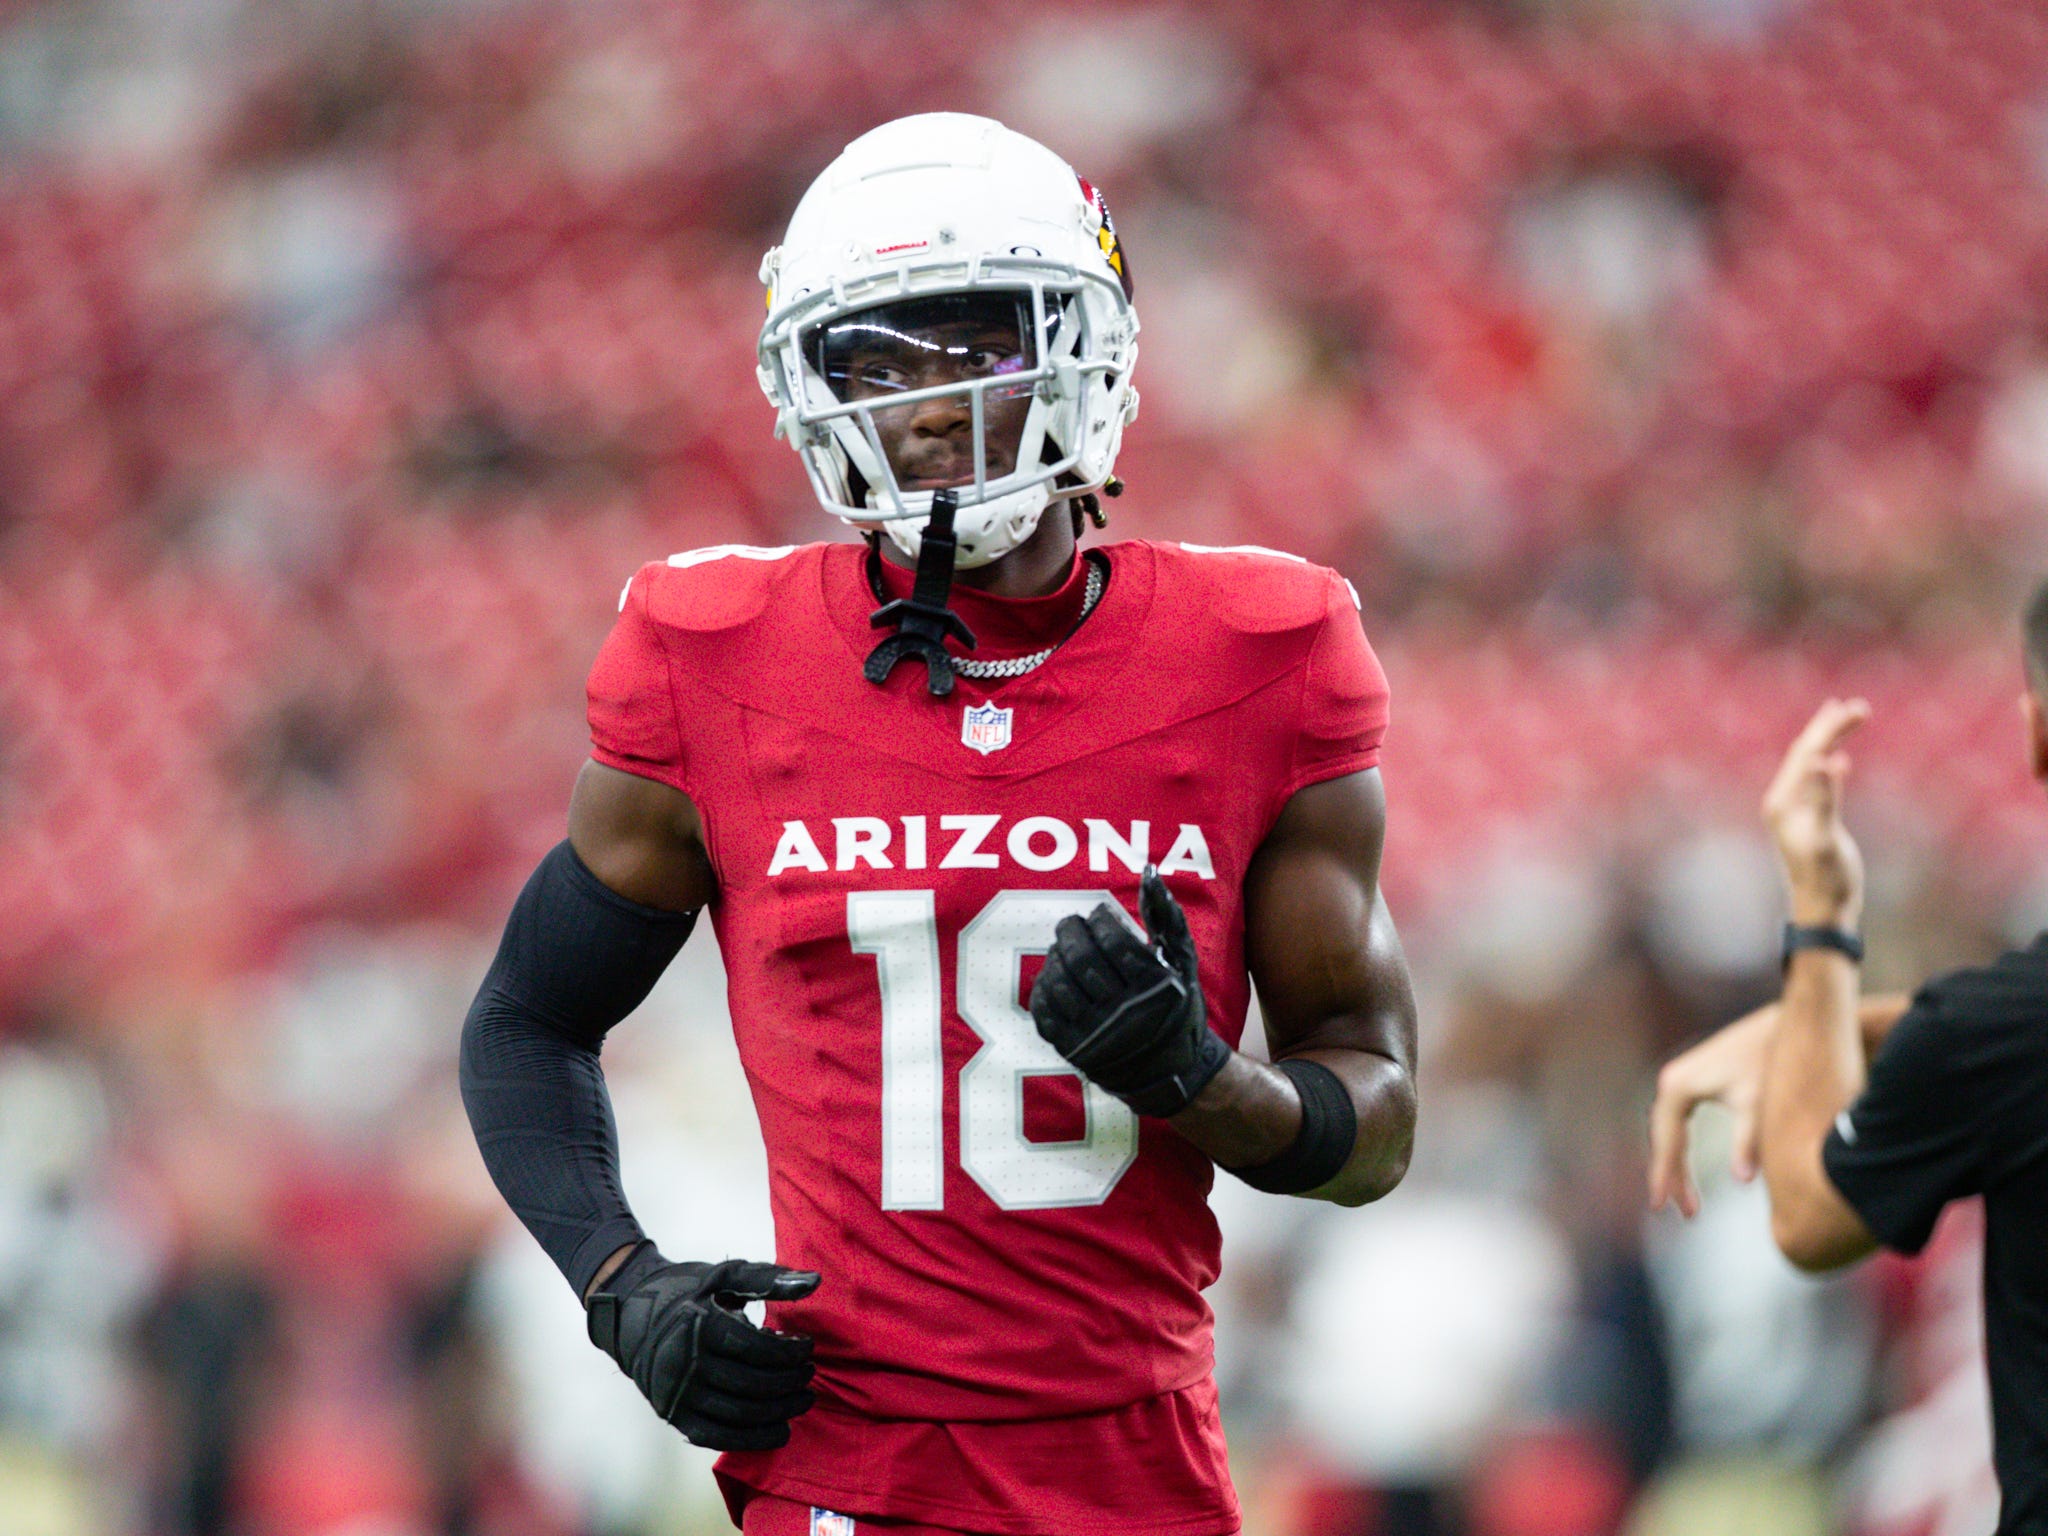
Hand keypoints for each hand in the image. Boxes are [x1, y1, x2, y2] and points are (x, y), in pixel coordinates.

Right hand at [586, 1244, 819, 1450]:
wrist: (629, 1313)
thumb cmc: (687, 1290)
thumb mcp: (724, 1276)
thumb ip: (769, 1279)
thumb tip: (815, 1282)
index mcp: (699, 1326)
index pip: (757, 1349)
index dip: (790, 1352)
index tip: (808, 1347)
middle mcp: (685, 1364)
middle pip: (751, 1385)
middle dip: (790, 1383)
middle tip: (810, 1375)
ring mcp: (677, 1394)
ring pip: (738, 1414)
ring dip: (779, 1413)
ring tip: (802, 1401)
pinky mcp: (673, 1414)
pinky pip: (717, 1437)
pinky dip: (752, 1439)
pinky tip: (779, 1431)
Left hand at [1029, 866, 1232, 1117]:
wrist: (1171, 1072)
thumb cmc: (1178, 1008)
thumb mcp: (1183, 963)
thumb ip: (1167, 917)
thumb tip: (1149, 874)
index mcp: (1154, 988)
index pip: (1113, 941)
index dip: (1099, 920)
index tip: (1099, 914)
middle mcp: (1125, 1013)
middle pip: (1081, 960)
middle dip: (1070, 933)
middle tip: (1071, 925)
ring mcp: (1097, 1036)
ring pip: (1059, 984)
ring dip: (1055, 958)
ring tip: (1062, 949)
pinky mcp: (1074, 1052)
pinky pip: (1044, 1013)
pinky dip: (1043, 989)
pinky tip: (1054, 977)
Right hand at [1648, 1003, 1777, 1217]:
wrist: (1781, 1025)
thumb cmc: (1769, 1062)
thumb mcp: (1758, 1106)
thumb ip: (1748, 1143)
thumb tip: (1743, 1179)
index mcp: (1678, 1089)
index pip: (1667, 1143)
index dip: (1665, 1178)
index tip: (1662, 1208)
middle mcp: (1671, 1082)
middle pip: (1663, 1139)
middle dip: (1672, 1177)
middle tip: (1686, 1212)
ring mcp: (1679, 1079)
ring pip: (1670, 1132)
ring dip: (1677, 1164)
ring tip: (1690, 1200)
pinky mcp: (1692, 1079)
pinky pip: (1678, 1123)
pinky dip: (1683, 1147)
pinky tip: (1690, 1165)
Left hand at [1762, 697, 1869, 928]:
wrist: (1822, 909)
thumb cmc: (1826, 878)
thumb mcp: (1826, 838)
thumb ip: (1824, 799)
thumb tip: (1825, 761)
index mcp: (1782, 801)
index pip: (1805, 752)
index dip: (1829, 728)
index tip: (1856, 708)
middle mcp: (1783, 801)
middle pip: (1804, 753)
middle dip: (1830, 727)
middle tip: (1859, 706)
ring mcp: (1794, 810)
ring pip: (1809, 764)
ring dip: (1829, 741)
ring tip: (1847, 717)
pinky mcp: (1808, 820)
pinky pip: (1816, 782)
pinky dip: (1829, 764)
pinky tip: (1838, 759)